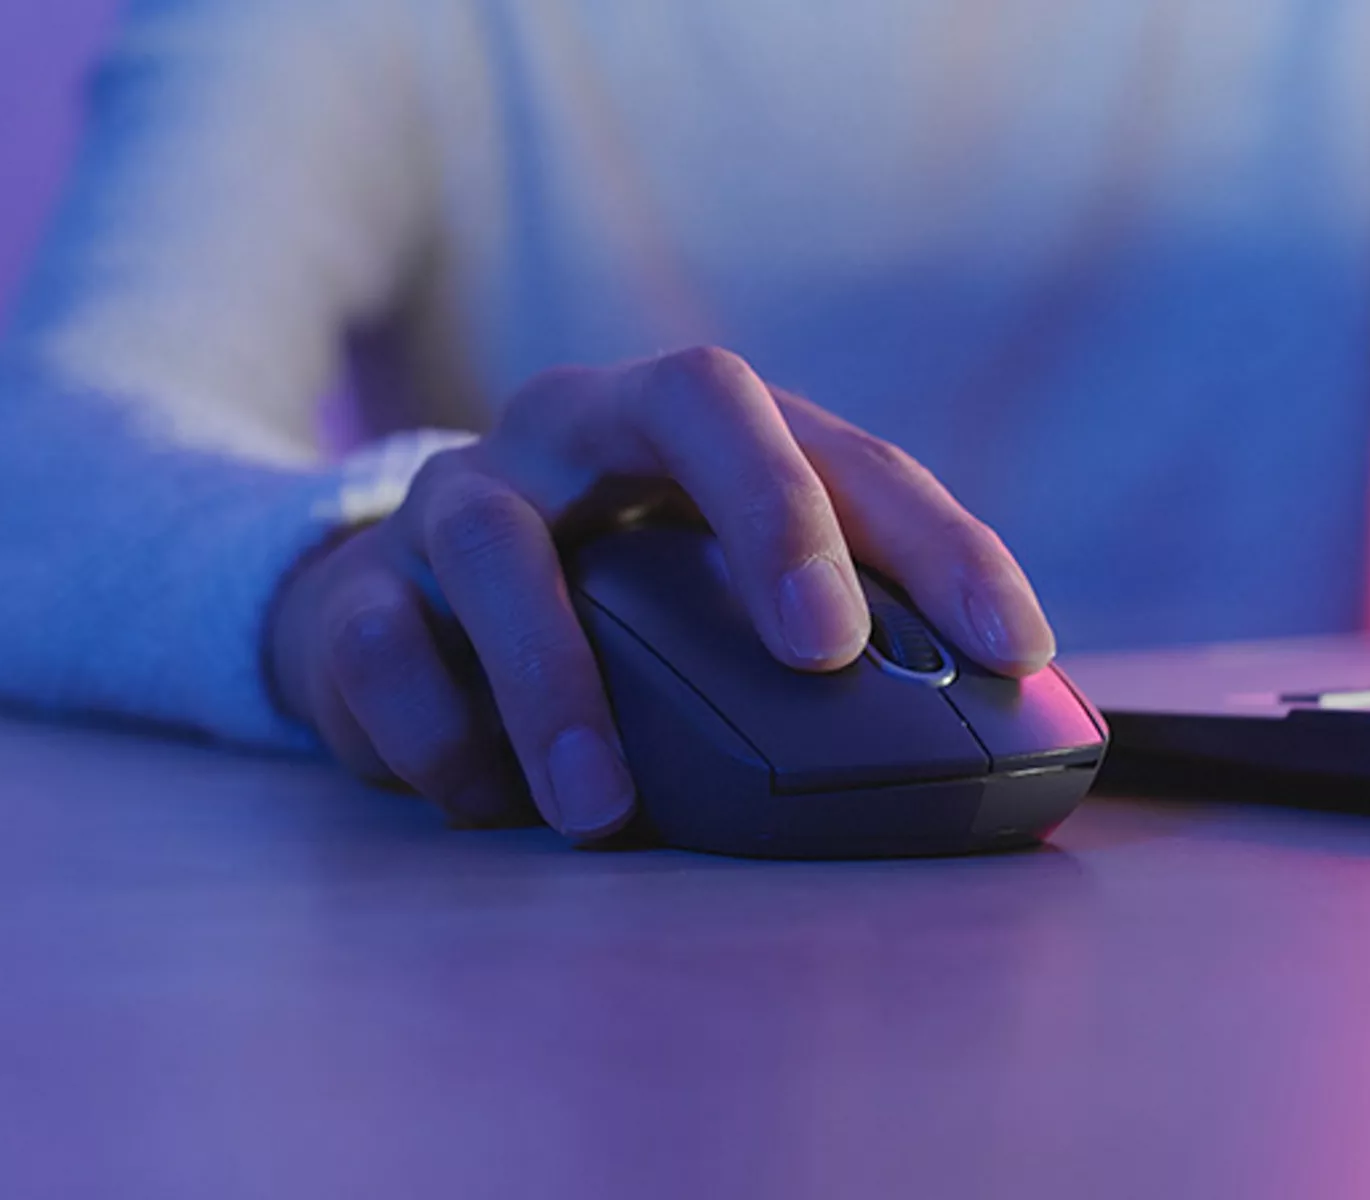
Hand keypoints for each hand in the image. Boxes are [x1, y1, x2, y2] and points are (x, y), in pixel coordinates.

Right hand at [266, 347, 1055, 840]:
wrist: (387, 616)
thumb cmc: (601, 617)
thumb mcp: (712, 614)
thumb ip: (822, 651)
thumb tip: (975, 749)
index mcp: (701, 434)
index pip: (844, 453)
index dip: (938, 542)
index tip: (1012, 648)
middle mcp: (586, 431)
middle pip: (692, 398)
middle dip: (773, 513)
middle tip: (826, 652)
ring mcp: (466, 499)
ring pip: (506, 545)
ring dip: (561, 684)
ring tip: (605, 812)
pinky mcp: (358, 590)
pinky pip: (381, 645)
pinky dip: (439, 733)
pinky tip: (484, 803)